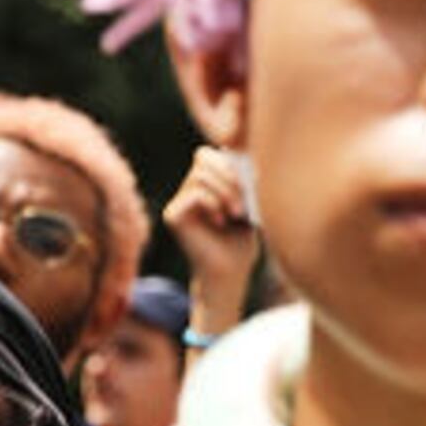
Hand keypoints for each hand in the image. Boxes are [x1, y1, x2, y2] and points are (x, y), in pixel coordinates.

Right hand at [161, 147, 259, 334]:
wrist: (231, 273)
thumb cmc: (242, 242)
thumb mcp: (248, 206)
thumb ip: (241, 180)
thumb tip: (242, 152)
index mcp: (205, 183)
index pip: (210, 153)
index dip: (230, 161)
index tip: (251, 183)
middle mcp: (188, 188)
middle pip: (203, 158)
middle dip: (229, 176)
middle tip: (243, 203)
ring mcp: (179, 201)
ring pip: (200, 175)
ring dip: (225, 192)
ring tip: (237, 213)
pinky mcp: (174, 215)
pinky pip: (194, 193)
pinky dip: (213, 203)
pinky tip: (222, 221)